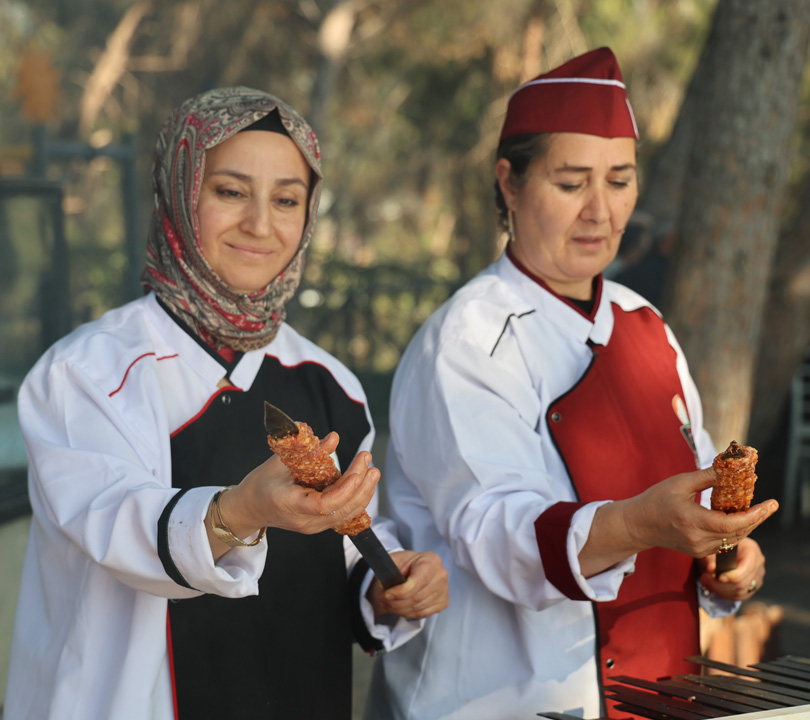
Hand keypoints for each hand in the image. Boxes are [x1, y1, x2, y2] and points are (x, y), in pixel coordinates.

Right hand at [209, 433, 379, 556]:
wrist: (250, 508)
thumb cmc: (261, 483)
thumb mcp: (280, 462)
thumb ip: (308, 451)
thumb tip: (334, 438)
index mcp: (290, 505)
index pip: (324, 504)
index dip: (345, 490)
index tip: (357, 472)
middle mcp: (305, 521)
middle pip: (341, 509)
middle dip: (360, 485)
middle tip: (368, 460)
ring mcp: (313, 526)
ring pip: (346, 514)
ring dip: (363, 493)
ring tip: (373, 472)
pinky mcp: (318, 524)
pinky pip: (343, 515)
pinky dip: (356, 499)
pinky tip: (365, 484)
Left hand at [366, 550, 448, 619]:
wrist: (417, 567)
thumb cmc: (407, 563)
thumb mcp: (395, 559)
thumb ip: (388, 569)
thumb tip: (383, 585)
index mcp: (432, 560)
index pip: (418, 581)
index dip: (401, 591)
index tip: (386, 594)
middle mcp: (441, 575)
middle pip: (417, 597)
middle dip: (396, 602)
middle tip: (383, 599)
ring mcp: (444, 590)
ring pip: (418, 608)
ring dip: (399, 609)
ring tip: (387, 603)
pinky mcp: (443, 602)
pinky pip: (422, 614)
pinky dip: (407, 613)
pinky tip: (398, 607)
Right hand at [622, 468, 778, 557]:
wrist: (638, 524)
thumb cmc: (656, 500)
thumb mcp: (680, 483)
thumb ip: (707, 477)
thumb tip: (731, 468)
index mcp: (692, 521)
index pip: (732, 523)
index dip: (754, 515)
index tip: (770, 504)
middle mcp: (698, 539)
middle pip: (738, 533)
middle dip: (756, 518)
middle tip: (769, 505)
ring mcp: (699, 549)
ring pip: (733, 539)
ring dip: (747, 525)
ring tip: (756, 509)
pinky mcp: (698, 552)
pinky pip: (724, 542)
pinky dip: (735, 530)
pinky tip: (737, 518)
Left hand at [698, 537, 765, 601]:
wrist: (721, 550)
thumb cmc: (718, 546)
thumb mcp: (712, 548)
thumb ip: (711, 558)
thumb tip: (711, 569)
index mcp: (751, 549)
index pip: (747, 567)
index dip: (732, 576)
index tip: (717, 577)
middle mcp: (758, 564)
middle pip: (743, 582)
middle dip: (721, 584)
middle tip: (705, 578)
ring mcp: (757, 577)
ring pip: (740, 592)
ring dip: (720, 589)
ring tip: (706, 581)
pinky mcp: (752, 586)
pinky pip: (740, 596)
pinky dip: (725, 594)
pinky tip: (712, 587)